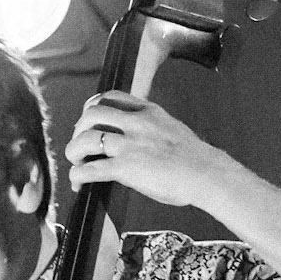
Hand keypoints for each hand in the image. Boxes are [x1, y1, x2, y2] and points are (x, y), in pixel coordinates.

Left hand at [63, 94, 225, 207]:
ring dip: (73, 151)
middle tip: (80, 145)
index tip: (88, 120)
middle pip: (91, 114)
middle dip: (78, 129)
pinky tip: (78, 182)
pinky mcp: (125, 168)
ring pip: (85, 139)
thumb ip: (150, 126)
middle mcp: (135, 122)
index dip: (92, 108)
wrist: (206, 173)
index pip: (110, 97)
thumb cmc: (195, 158)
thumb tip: (136, 137)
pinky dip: (78, 175)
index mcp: (147, 110)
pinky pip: (90, 169)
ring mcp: (129, 144)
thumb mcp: (170, 127)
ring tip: (76, 163)